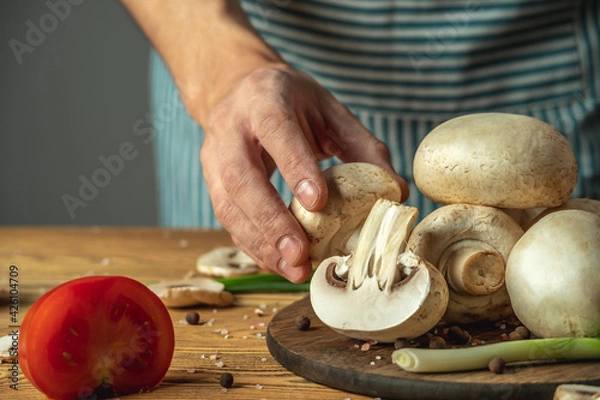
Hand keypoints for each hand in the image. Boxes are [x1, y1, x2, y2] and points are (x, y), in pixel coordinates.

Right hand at [200, 64, 408, 282]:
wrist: (239, 90)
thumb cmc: (292, 103)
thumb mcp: (330, 111)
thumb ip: (363, 146)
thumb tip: (397, 190)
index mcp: (264, 99)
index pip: (275, 130)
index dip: (294, 167)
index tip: (318, 203)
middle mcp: (230, 126)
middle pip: (241, 176)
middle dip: (270, 220)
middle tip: (300, 254)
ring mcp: (213, 155)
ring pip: (226, 204)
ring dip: (258, 242)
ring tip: (292, 269)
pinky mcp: (210, 180)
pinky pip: (226, 218)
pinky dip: (252, 244)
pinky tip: (277, 263)